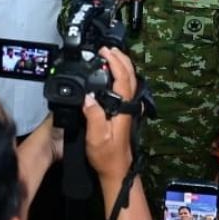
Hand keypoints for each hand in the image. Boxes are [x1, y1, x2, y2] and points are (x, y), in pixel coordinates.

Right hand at [84, 47, 136, 186]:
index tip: (105, 52)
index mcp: (124, 108)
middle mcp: (129, 106)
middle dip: (120, 59)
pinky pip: (124, 88)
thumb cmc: (107, 156)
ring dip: (121, 66)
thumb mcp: (97, 137)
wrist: (116, 170)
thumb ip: (93, 115)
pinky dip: (119, 76)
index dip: (115, 63)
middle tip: (108, 49)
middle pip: (130, 75)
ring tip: (110, 56)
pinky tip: (111, 76)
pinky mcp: (124, 113)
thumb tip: (88, 97)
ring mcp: (128, 109)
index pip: (123, 78)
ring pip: (129, 81)